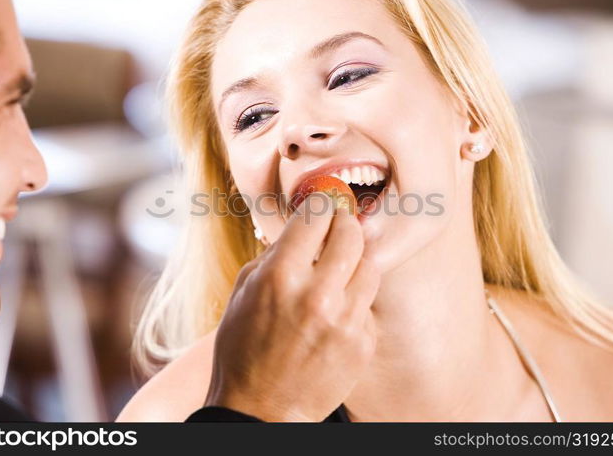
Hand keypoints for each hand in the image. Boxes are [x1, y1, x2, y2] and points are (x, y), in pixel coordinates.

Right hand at [203, 192, 380, 420]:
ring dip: (354, 259)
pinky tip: (337, 308)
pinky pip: (369, 302)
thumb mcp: (243, 293)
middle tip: (337, 225)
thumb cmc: (243, 349)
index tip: (322, 201)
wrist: (262, 410)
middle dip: (343, 222)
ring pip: (370, 264)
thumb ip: (274, 255)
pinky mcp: (363, 342)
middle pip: (351, 232)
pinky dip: (356, 297)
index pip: (316, 214)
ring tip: (338, 267)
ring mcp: (346, 321)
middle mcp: (317, 295)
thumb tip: (300, 227)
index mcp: (281, 277)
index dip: (320, 202)